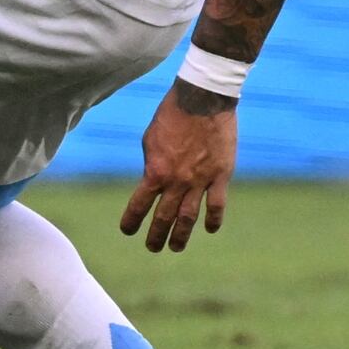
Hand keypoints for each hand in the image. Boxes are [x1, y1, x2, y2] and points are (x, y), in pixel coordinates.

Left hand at [119, 80, 237, 251]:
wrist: (202, 100)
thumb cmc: (170, 116)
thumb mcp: (150, 140)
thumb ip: (151, 164)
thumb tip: (153, 182)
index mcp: (155, 171)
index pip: (139, 204)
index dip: (132, 220)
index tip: (127, 231)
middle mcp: (177, 181)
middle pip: (164, 217)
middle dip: (157, 235)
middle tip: (152, 248)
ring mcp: (201, 180)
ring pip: (190, 217)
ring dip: (182, 235)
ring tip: (176, 248)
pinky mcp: (221, 175)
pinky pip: (217, 204)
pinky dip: (214, 219)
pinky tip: (210, 230)